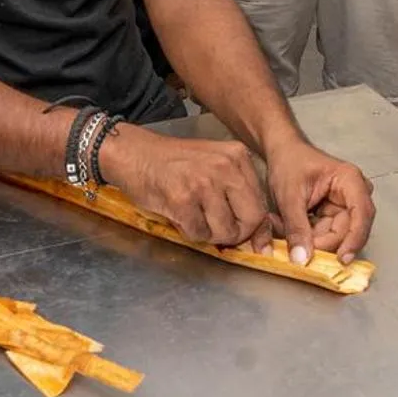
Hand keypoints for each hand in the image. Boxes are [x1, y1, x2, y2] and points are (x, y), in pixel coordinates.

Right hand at [98, 125, 272, 249]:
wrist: (134, 153)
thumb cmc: (174, 163)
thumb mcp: (214, 166)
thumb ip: (238, 193)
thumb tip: (262, 235)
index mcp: (237, 156)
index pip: (261, 204)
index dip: (256, 228)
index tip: (254, 242)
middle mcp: (225, 166)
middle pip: (250, 219)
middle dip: (236, 234)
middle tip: (218, 231)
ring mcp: (204, 182)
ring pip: (224, 231)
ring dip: (209, 233)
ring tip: (194, 216)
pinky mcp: (182, 198)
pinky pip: (198, 233)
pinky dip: (190, 232)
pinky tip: (180, 214)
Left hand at [263, 139, 375, 264]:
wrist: (281, 151)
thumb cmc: (288, 162)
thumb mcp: (289, 196)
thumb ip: (296, 228)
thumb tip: (302, 260)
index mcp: (350, 180)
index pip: (362, 214)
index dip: (355, 239)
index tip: (342, 259)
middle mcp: (353, 194)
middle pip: (348, 230)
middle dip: (321, 241)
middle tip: (295, 244)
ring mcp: (344, 205)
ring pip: (334, 235)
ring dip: (309, 237)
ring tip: (282, 223)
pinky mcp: (333, 214)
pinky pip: (324, 233)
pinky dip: (306, 234)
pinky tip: (286, 222)